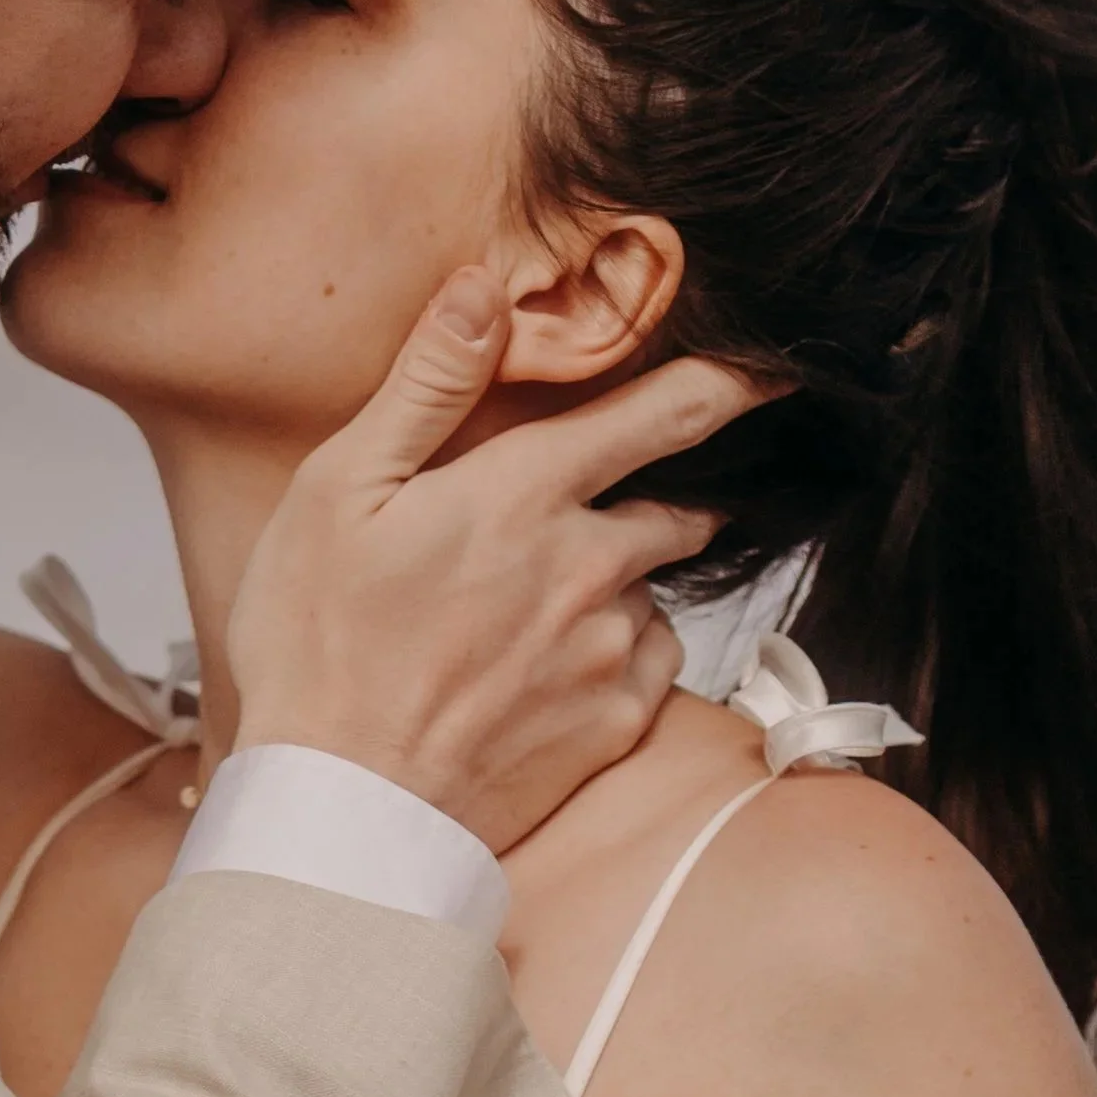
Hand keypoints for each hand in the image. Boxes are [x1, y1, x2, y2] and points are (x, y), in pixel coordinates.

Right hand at [228, 267, 763, 853]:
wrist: (346, 808)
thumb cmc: (319, 645)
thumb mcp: (338, 493)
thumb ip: (425, 385)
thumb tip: (482, 288)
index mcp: (524, 495)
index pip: (663, 414)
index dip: (728, 381)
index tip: (776, 364)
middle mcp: (590, 566)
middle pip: (675, 507)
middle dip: (656, 496)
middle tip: (577, 518)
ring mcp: (609, 650)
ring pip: (649, 590)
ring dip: (614, 583)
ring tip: (520, 613)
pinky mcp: (614, 724)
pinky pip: (646, 664)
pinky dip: (612, 652)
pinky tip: (537, 667)